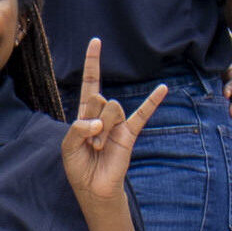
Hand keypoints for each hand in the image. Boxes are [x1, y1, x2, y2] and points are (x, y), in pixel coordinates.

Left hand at [62, 38, 165, 208]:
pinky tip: (163, 89)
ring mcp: (117, 123)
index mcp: (85, 113)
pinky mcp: (129, 134)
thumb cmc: (78, 166)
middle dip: (90, 120)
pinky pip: (142, 114)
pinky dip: (153, 101)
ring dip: (101, 128)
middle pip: (97, 97)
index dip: (92, 62)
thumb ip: (78, 129)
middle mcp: (102, 114)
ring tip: (98, 146)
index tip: (96, 41)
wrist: (94, 188)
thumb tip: (98, 122)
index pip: (90, 82)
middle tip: (89, 141)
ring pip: (112, 107)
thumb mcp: (68, 146)